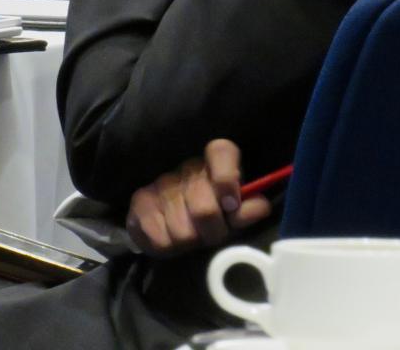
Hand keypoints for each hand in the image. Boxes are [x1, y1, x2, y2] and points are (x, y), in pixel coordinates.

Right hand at [125, 139, 273, 257]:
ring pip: (184, 231)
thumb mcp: (233, 210)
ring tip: (192, 236)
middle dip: (214, 232)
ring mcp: (161, 184)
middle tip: (213, 234)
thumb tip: (260, 206)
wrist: (165, 217)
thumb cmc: (210, 211)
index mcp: (214, 162)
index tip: (231, 205)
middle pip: (205, 209)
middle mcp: (188, 168)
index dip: (227, 178)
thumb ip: (248, 209)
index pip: (222, 152)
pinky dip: (170, 247)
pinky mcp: (140, 202)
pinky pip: (161, 239)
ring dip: (191, 241)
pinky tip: (172, 238)